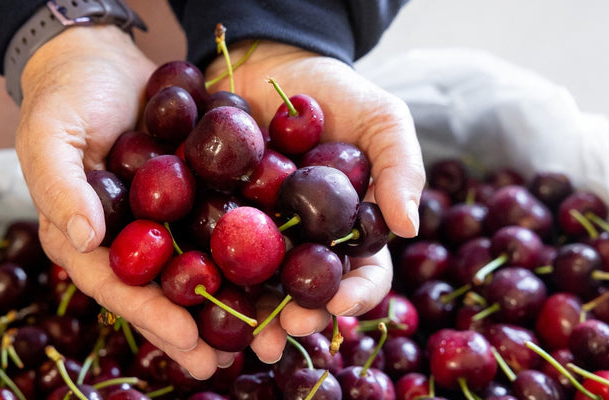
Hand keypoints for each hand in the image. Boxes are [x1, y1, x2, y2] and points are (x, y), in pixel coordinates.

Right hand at [15, 26, 228, 378]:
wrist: (98, 59)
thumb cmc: (64, 97)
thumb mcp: (49, 135)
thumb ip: (58, 186)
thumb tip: (83, 239)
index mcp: (83, 237)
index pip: (116, 286)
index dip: (150, 316)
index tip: (188, 340)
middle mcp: (124, 238)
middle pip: (160, 292)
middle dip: (193, 329)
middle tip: (229, 361)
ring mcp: (159, 220)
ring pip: (194, 268)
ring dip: (226, 301)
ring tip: (261, 333)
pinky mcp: (189, 197)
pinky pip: (216, 228)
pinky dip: (242, 252)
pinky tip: (275, 273)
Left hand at [205, 41, 425, 362]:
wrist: (271, 61)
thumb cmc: (336, 92)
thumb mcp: (381, 118)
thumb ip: (401, 166)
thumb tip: (409, 227)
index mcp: (349, 229)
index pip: (362, 273)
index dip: (356, 293)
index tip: (340, 302)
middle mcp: (304, 241)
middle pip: (306, 290)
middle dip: (300, 315)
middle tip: (287, 327)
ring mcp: (259, 233)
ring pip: (258, 284)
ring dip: (253, 313)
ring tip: (246, 334)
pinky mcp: (216, 217)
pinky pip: (210, 249)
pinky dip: (207, 272)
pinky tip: (199, 291)